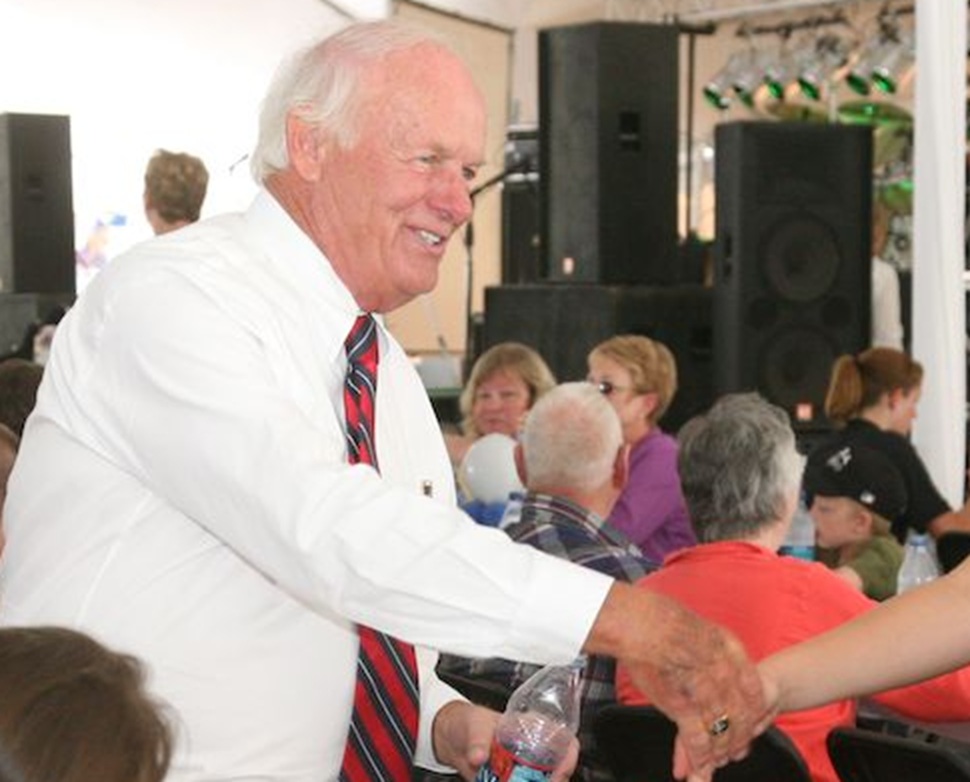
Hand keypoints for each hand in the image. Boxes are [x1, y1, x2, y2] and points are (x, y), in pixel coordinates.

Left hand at [431, 701, 578, 780]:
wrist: (452, 738)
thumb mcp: (474, 726)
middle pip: (558, 771)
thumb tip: (477, 757)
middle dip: (556, 781)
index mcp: (532, 730)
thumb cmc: (469, 723)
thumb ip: (476, 741)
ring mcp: (523, 771)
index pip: (565, 740)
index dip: (569, 757)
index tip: (561, 771)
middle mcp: (533, 752)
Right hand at [587, 584, 773, 778]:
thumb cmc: (653, 616)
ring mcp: (704, 687)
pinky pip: (697, 735)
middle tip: (739, 750)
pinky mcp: (683, 705)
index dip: (754, 707)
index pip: (752, 685)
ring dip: (722, 747)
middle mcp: (722, 668)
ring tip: (720, 761)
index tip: (755, 720)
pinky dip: (699, 753)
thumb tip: (706, 641)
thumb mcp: (691, 620)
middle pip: (740, 710)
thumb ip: (704, 637)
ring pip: (723, 725)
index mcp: (726, 645)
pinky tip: (699, 764)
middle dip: (741, 733)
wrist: (634, 619)